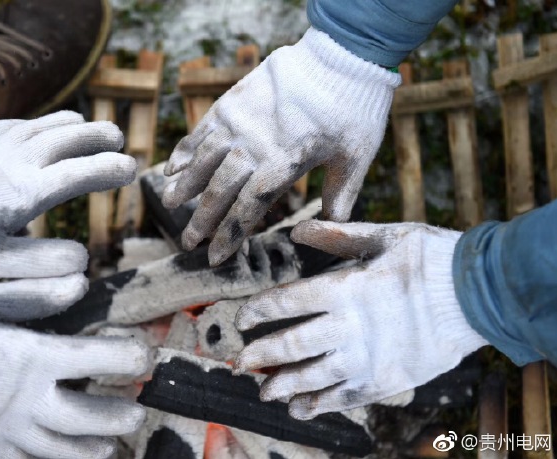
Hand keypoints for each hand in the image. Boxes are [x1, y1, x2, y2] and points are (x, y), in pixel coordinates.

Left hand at [0, 111, 135, 277]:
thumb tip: (82, 262)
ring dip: (70, 124)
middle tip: (118, 138)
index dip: (107, 170)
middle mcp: (15, 163)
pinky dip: (38, 123)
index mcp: (24, 192)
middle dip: (96, 138)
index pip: (78, 175)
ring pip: (42, 126)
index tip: (130, 169)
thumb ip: (41, 262)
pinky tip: (40, 126)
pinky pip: (16, 123)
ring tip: (88, 125)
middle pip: (65, 140)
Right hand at [0, 274, 149, 457]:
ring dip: (91, 449)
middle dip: (117, 416)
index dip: (129, 358)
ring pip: (60, 449)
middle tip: (137, 411)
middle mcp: (26, 400)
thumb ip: (34, 293)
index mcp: (31, 357)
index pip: (97, 360)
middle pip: (86, 417)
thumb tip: (81, 282)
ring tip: (112, 447)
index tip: (146, 355)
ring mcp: (5, 429)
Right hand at [162, 28, 400, 265]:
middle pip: (219, 190)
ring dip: (184, 185)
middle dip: (201, 221)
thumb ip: (340, 197)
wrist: (340, 55)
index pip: (248, 209)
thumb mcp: (356, 158)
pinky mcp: (232, 102)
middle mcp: (254, 146)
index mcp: (283, 164)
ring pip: (203, 161)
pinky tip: (173, 165)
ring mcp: (238, 122)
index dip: (229, 235)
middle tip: (187, 243)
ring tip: (170, 204)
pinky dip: (186, 150)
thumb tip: (330, 229)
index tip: (215, 258)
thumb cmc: (353, 110)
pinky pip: (201, 130)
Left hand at [234, 220, 487, 418]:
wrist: (480, 294)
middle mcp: (350, 326)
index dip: (259, 312)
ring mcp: (367, 357)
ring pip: (313, 376)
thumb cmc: (431, 259)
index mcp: (345, 288)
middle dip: (261, 355)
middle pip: (292, 345)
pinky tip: (301, 409)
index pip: (287, 302)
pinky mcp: (386, 379)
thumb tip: (297, 230)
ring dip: (284, 385)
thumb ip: (338, 236)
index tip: (242, 320)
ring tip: (264, 391)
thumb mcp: (384, 236)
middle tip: (240, 362)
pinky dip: (320, 404)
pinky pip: (344, 397)